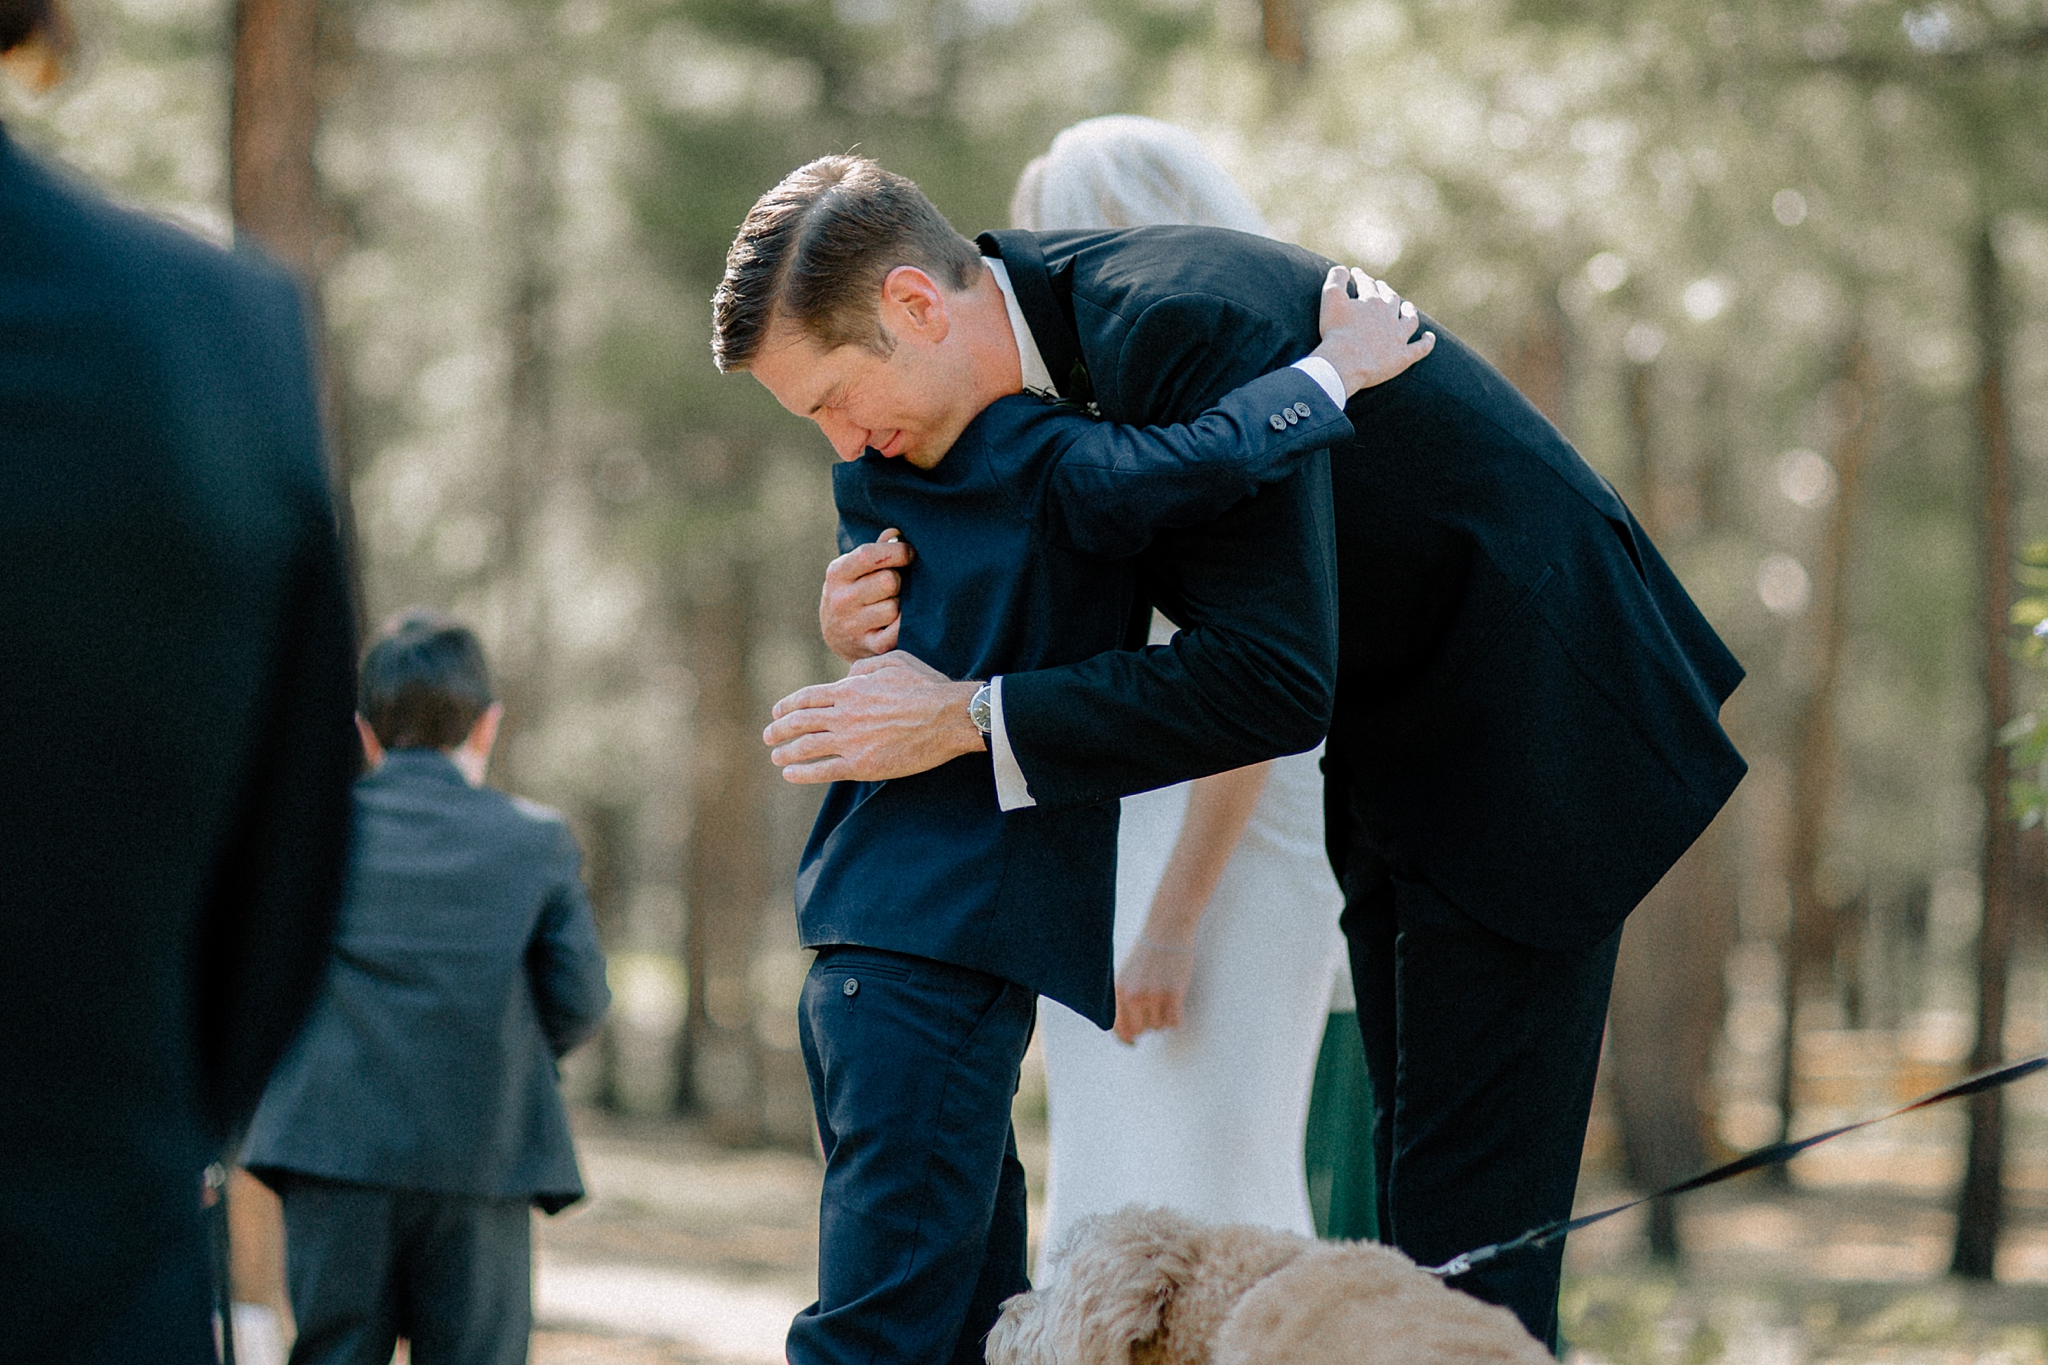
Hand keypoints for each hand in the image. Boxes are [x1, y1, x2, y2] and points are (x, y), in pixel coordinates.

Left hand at [764, 649, 983, 782]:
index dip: (788, 705)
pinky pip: (823, 770)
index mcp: (849, 688)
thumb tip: (848, 674)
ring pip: (806, 747)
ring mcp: (850, 741)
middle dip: (779, 729)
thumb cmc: (926, 686)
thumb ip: (864, 666)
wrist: (948, 717)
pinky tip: (790, 774)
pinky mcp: (862, 765)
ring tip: (776, 757)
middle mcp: (843, 714)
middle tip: (768, 735)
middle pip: (800, 722)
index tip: (777, 711)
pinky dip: (802, 773)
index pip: (807, 697)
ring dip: (786, 752)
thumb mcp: (894, 660)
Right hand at [820, 530, 912, 661]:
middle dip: (900, 580)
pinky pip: (897, 633)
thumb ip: (876, 549)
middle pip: (888, 582)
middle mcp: (841, 600)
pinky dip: (904, 626)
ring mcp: (853, 625)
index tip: (909, 553)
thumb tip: (897, 533)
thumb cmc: (854, 590)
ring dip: (902, 605)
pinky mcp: (869, 646)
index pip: (868, 555)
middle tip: (899, 584)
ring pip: (895, 608)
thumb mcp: (855, 569)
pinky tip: (900, 620)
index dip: (896, 551)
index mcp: (837, 573)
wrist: (837, 635)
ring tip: (895, 603)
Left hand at [1112, 930, 1196, 1043]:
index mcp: (1119, 991)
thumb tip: (1125, 1031)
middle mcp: (1133, 996)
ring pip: (1159, 1026)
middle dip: (1147, 1025)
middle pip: (1140, 1031)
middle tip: (1154, 1010)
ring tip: (1165, 998)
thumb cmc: (1147, 954)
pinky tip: (1175, 1004)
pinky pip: (1174, 1022)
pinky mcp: (1173, 995)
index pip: (1118, 1027)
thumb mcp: (1125, 975)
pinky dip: (1176, 1017)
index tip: (1133, 1043)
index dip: (1125, 1039)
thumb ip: (1122, 999)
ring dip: (1163, 1017)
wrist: (1167, 932)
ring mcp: (1154, 996)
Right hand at [1308, 265, 1435, 396]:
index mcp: (1372, 301)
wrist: (1346, 363)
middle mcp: (1389, 315)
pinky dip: (1426, 342)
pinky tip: (1429, 337)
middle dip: (1386, 291)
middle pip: (1391, 299)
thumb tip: (1344, 269)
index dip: (1361, 277)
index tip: (1356, 274)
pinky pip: (1420, 348)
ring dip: (1409, 312)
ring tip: (1408, 308)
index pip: (1368, 284)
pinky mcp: (1403, 356)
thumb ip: (1336, 280)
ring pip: (1409, 320)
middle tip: (1381, 288)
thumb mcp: (1330, 300)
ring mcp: (1398, 336)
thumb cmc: (1335, 332)